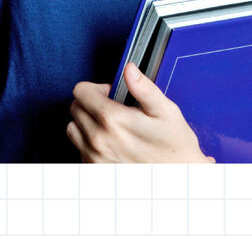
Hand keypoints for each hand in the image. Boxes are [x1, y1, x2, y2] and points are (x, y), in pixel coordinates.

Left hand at [66, 62, 214, 162]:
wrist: (179, 181)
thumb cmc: (175, 148)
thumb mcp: (166, 112)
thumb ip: (144, 88)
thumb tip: (129, 69)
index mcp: (112, 120)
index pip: (81, 91)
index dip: (96, 88)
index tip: (110, 94)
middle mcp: (98, 140)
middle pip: (75, 107)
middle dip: (91, 103)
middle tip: (113, 110)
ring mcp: (94, 157)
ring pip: (73, 128)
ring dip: (86, 123)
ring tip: (109, 127)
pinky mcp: (94, 170)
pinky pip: (79, 149)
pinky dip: (88, 142)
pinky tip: (110, 143)